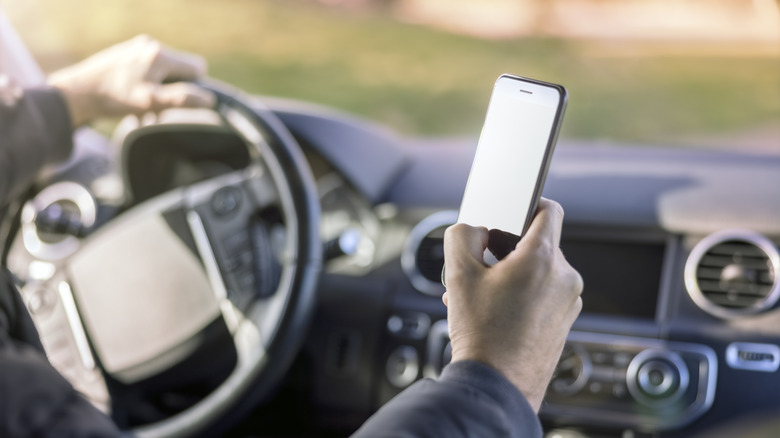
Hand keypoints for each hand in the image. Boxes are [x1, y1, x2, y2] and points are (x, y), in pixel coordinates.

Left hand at [48, 35, 214, 126]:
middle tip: (156, 109)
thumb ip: (183, 99)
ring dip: (158, 92)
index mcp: (160, 54)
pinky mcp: (125, 55)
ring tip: (141, 108)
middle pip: (180, 71)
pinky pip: (148, 71)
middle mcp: (150, 45)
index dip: (195, 87)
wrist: (76, 94)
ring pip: (163, 73)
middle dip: (173, 92)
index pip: (198, 67)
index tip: (178, 100)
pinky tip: (130, 100)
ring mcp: (136, 48)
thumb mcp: (151, 101)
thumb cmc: (114, 98)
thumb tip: (210, 99)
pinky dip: (145, 87)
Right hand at [442, 198, 582, 411]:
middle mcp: (564, 278)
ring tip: (478, 293)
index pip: (547, 210)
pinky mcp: (564, 322)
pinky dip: (520, 293)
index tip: (507, 211)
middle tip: (477, 262)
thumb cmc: (482, 335)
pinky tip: (493, 310)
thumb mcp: (458, 275)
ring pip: (538, 270)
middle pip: (537, 242)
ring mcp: (567, 302)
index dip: (525, 203)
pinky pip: (543, 294)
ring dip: (508, 273)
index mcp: (543, 259)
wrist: (497, 386)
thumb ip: (462, 236)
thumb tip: (473, 229)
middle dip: (504, 248)